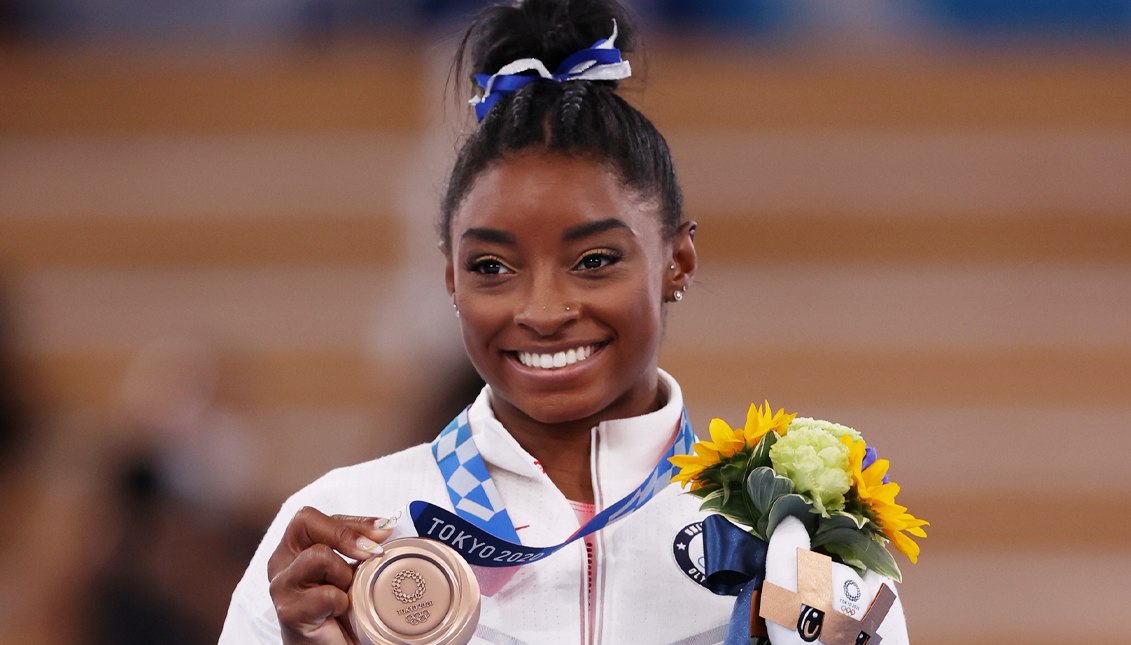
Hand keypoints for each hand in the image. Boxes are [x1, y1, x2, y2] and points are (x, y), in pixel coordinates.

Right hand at [267, 507, 394, 644]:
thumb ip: (360, 548)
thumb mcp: (350, 571)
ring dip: (343, 573)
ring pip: (319, 555)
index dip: (352, 521)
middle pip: (305, 521)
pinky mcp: (288, 611)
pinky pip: (327, 593)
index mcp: (293, 548)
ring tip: (346, 593)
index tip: (385, 529)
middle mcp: (280, 563)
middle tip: (373, 551)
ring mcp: (281, 586)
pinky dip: (342, 602)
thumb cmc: (340, 610)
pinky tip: (340, 612)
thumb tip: (387, 526)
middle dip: (346, 533)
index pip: (314, 517)